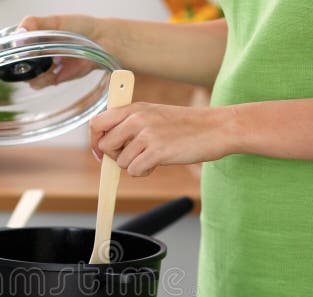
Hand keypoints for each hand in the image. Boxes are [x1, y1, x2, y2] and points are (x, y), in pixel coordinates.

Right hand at [18, 15, 109, 85]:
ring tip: (49, 63)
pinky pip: (39, 83)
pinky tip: (53, 72)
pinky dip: (42, 80)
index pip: (9, 43)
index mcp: (33, 36)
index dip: (1, 47)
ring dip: (32, 73)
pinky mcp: (53, 78)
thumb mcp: (55, 21)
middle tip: (26, 59)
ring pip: (26, 75)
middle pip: (15, 63)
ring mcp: (43, 66)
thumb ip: (35, 24)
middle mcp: (36, 52)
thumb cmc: (81, 28)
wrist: (101, 42)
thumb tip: (18, 34)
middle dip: (16, 64)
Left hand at [90, 102, 234, 176]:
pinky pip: (134, 171)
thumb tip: (106, 144)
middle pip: (105, 146)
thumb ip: (130, 123)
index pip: (96, 123)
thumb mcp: (154, 114)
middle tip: (133, 156)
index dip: (95, 141)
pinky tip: (158, 164)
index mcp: (134, 107)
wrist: (217, 128)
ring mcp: (146, 134)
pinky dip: (144, 172)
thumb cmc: (186, 125)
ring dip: (134, 165)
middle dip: (115, 157)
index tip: (100, 153)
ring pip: (120, 162)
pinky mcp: (156, 151)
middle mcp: (136, 118)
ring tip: (153, 157)